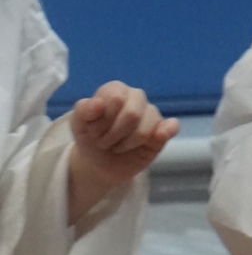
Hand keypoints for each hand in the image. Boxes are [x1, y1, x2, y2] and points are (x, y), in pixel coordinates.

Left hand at [68, 81, 179, 221]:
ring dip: (126, 143)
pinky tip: (159, 135)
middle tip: (104, 142)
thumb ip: (82, 110)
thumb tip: (98, 104)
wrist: (99, 164)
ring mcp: (150, 113)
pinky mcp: (162, 131)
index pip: (115, 99)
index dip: (103, 120)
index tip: (93, 132)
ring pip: (145, 128)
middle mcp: (135, 97)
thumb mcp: (77, 125)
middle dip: (114, 134)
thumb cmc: (89, 139)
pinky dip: (167, 130)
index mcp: (115, 90)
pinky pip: (171, 126)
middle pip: (132, 114)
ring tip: (117, 146)